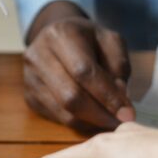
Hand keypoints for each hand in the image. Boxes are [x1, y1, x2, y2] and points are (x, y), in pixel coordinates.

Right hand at [24, 1, 132, 130]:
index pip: (83, 71)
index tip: (128, 113)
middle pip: (70, 96)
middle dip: (99, 114)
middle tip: (120, 122)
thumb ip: (119, 66)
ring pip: (63, 111)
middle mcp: (38, 55)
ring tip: (110, 121)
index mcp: (60, 35)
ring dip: (91, 122)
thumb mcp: (110, 41)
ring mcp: (30, 78)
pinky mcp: (29, 96)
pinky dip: (79, 122)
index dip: (107, 95)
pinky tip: (93, 118)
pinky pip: (57, 117)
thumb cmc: (88, 39)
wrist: (56, 36)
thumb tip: (119, 100)